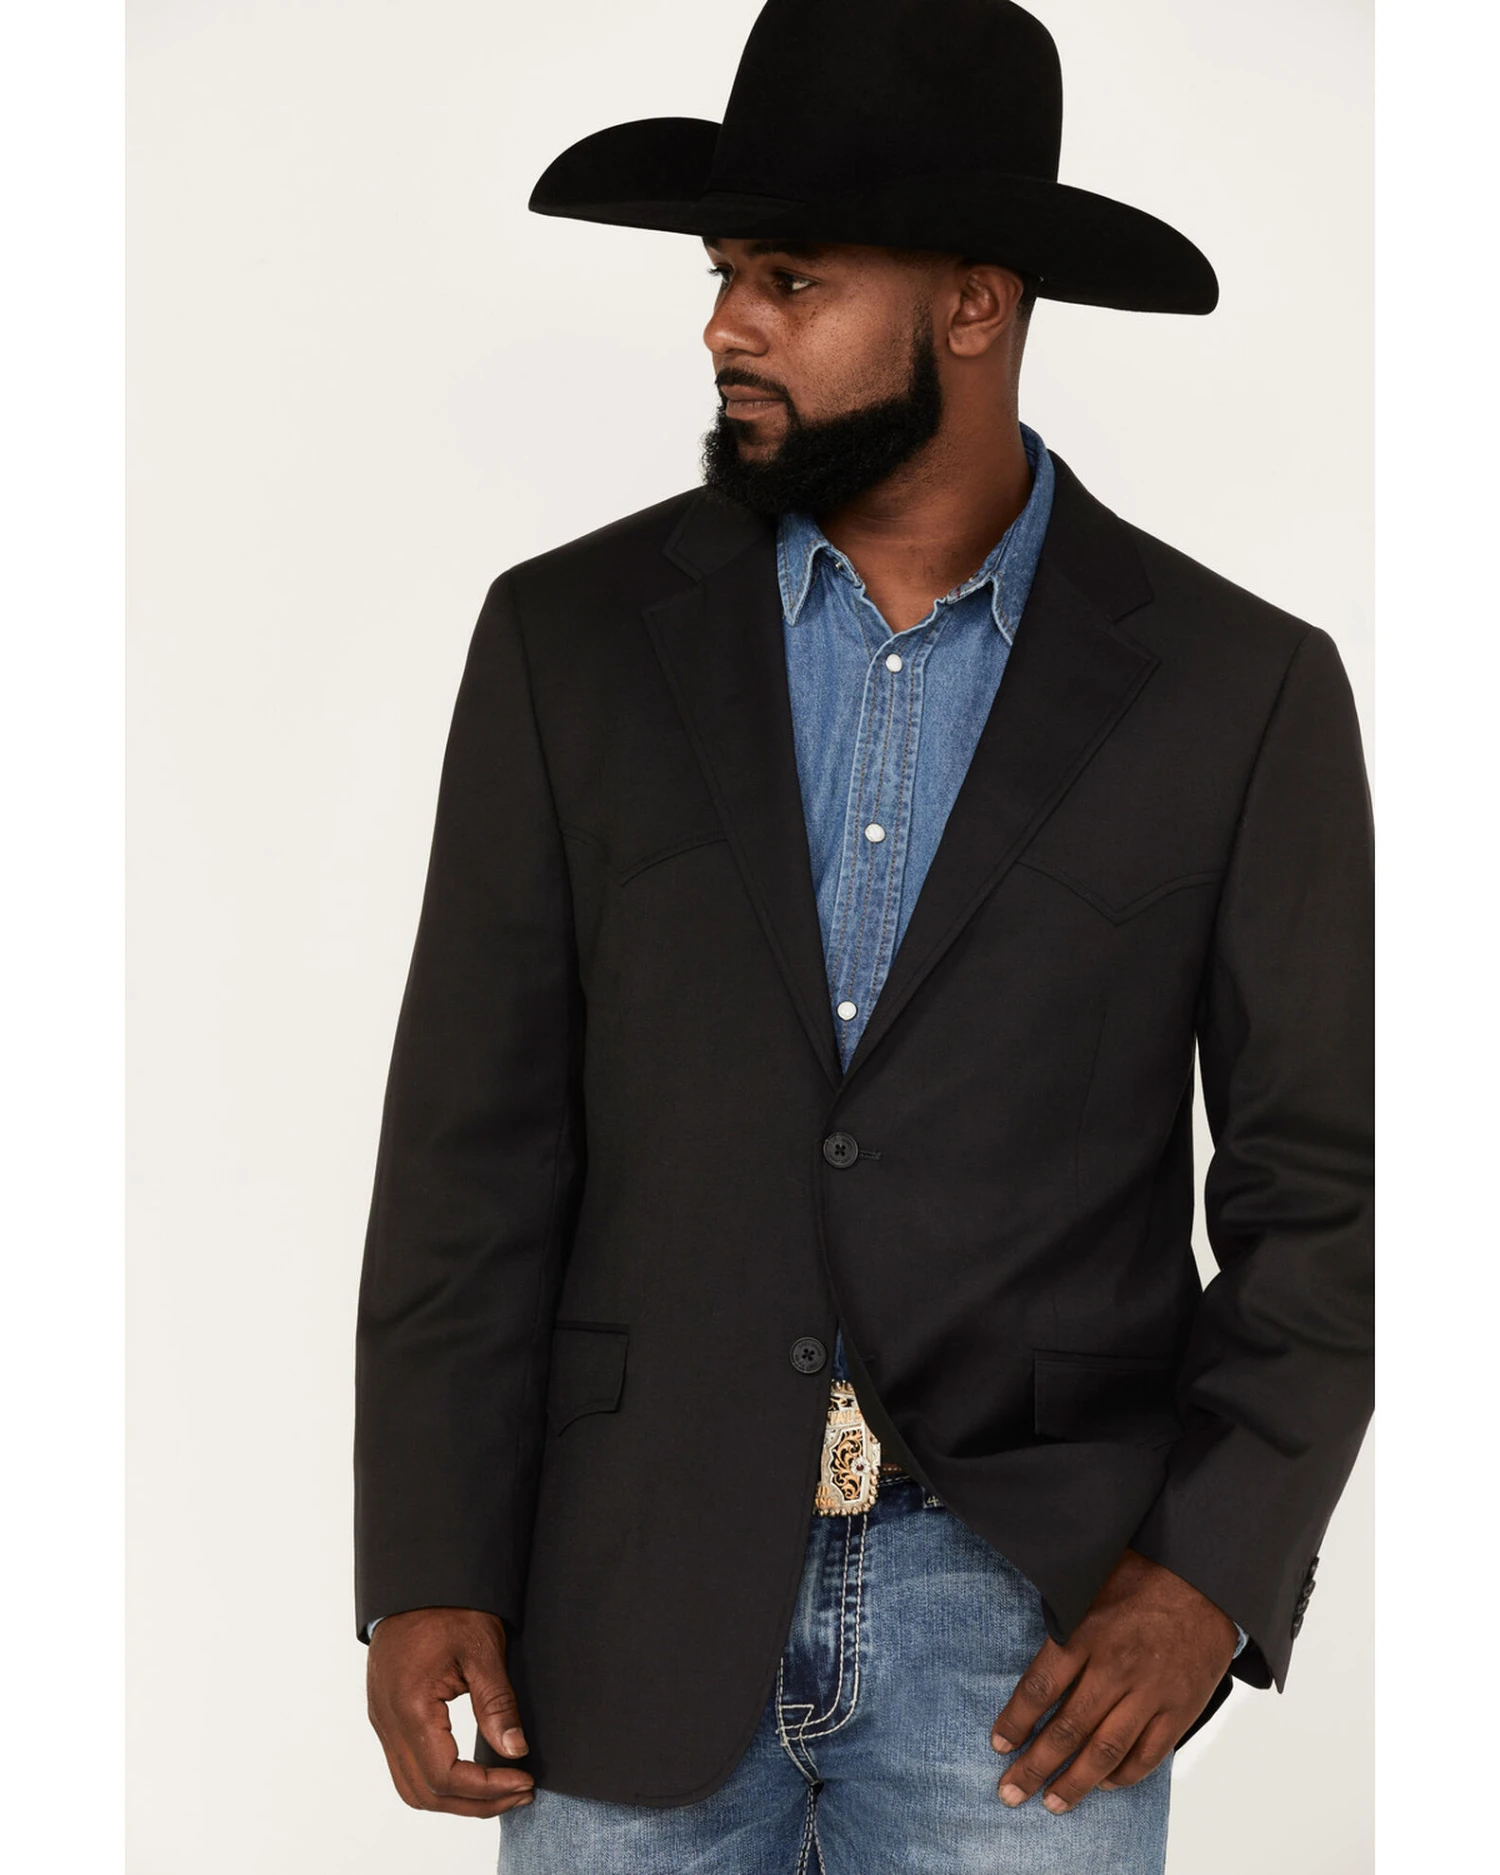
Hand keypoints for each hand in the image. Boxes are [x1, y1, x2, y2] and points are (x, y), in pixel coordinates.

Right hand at [367, 1606, 535, 1817]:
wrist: (417, 1581)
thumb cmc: (450, 1607)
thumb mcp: (482, 1649)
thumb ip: (497, 1704)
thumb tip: (515, 1752)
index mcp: (410, 1707)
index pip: (445, 1776)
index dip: (487, 1788)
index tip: (524, 1781)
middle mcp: (388, 1723)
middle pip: (426, 1794)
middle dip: (476, 1803)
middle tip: (520, 1793)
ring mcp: (382, 1722)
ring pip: (412, 1789)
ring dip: (456, 1800)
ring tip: (500, 1790)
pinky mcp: (386, 1717)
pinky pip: (405, 1768)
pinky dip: (438, 1783)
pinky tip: (470, 1774)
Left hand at [990, 1548, 1236, 1813]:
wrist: (1206, 1579)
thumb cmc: (1141, 1574)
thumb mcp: (1090, 1578)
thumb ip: (1061, 1610)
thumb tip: (1023, 1633)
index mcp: (1088, 1632)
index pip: (1040, 1687)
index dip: (1016, 1721)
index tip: (998, 1744)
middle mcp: (1116, 1667)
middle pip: (1067, 1729)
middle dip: (1034, 1766)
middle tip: (1009, 1792)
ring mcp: (1150, 1692)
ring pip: (1105, 1750)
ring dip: (1075, 1782)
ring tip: (1051, 1803)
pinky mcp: (1179, 1708)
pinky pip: (1148, 1754)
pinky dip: (1124, 1775)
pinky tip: (1103, 1784)